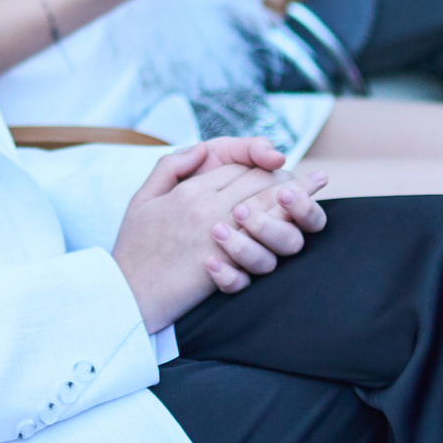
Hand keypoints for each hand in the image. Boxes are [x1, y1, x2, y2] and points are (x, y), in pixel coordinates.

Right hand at [113, 141, 326, 329]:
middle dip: (287, 177)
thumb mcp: (143, 198)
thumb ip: (170, 167)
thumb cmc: (133, 249)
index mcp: (189, 190)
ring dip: (293, 197)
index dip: (262, 165)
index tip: (281, 166)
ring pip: (265, 207)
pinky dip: (281, 229)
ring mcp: (216, 235)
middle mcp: (207, 207)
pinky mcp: (223, 263)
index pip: (236, 168)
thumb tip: (200, 150)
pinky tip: (299, 224)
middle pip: (257, 183)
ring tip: (315, 190)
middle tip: (314, 178)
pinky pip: (260, 241)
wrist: (127, 293)